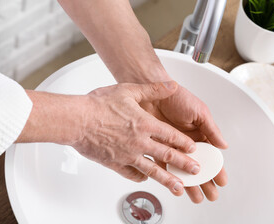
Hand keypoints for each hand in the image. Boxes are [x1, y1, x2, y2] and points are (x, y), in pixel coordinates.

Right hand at [73, 81, 200, 195]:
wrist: (76, 120)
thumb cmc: (99, 104)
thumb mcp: (129, 90)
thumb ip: (153, 89)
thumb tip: (172, 85)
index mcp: (145, 124)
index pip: (171, 136)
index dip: (184, 143)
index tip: (194, 149)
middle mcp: (139, 142)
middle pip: (167, 156)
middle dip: (184, 164)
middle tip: (197, 171)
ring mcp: (128, 155)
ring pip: (153, 170)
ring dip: (168, 179)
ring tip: (180, 187)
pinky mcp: (115, 163)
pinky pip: (131, 173)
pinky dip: (141, 176)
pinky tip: (146, 178)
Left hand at [140, 85, 227, 202]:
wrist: (152, 90)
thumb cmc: (177, 96)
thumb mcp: (199, 112)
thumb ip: (211, 129)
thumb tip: (224, 145)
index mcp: (200, 133)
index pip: (211, 155)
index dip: (217, 168)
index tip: (221, 180)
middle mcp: (186, 142)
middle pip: (198, 165)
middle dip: (206, 181)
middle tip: (211, 195)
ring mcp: (172, 146)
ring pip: (183, 169)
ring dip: (190, 184)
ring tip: (197, 197)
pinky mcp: (157, 147)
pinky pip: (165, 165)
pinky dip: (171, 177)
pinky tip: (177, 187)